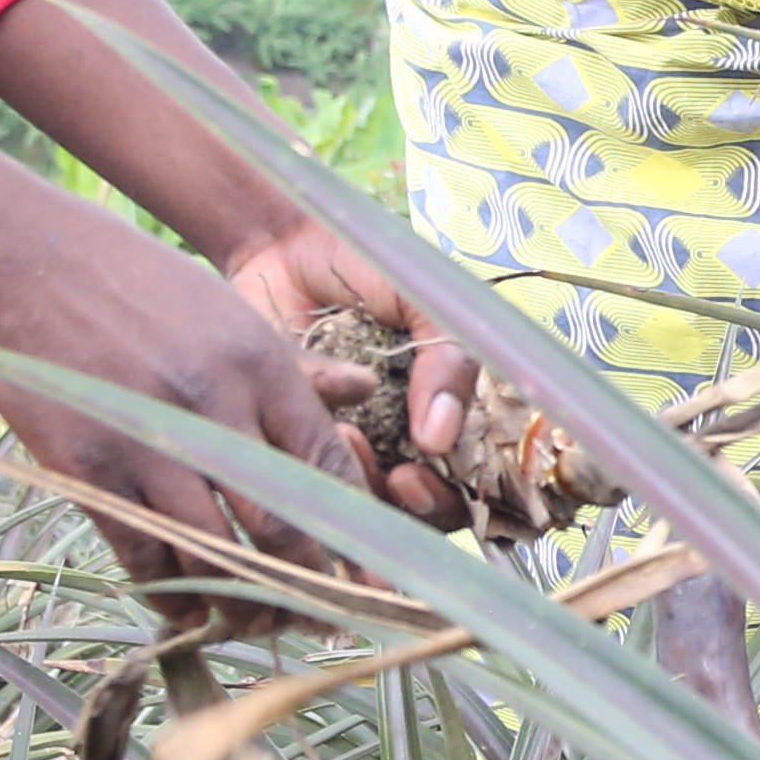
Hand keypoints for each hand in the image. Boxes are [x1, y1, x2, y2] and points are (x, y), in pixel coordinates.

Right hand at [0, 196, 406, 587]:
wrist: (20, 262)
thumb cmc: (131, 280)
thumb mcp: (224, 308)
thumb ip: (293, 365)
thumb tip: (361, 393)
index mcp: (260, 365)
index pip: (328, 468)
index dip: (353, 534)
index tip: (367, 573)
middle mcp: (215, 409)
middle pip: (282, 528)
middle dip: (306, 587)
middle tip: (314, 617)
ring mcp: (150, 444)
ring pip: (214, 556)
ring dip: (239, 603)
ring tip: (252, 623)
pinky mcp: (91, 471)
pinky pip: (143, 556)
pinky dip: (170, 593)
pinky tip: (185, 607)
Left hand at [224, 217, 480, 531]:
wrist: (284, 246)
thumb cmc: (368, 271)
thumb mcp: (425, 305)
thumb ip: (449, 363)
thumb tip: (440, 440)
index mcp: (451, 410)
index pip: (474, 483)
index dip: (458, 495)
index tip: (423, 471)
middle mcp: (409, 441)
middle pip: (428, 513)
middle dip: (413, 505)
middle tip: (398, 477)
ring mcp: (359, 448)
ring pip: (375, 511)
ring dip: (365, 489)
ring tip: (348, 437)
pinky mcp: (303, 445)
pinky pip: (319, 482)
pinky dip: (322, 466)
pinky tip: (326, 427)